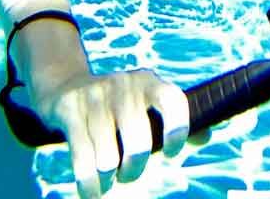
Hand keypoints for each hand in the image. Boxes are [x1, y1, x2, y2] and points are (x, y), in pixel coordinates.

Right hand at [32, 68, 191, 198]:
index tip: (170, 154)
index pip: (173, 101)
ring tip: (106, 180)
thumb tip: (204, 137)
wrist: (65, 85)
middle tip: (128, 176)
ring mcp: (95, 95)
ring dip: (107, 179)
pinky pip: (82, 157)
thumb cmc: (117, 105)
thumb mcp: (145, 104)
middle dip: (134, 170)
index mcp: (149, 82)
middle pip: (139, 141)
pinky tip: (90, 190)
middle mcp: (124, 84)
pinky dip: (88, 183)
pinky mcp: (69, 108)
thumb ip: (175, 120)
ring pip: (108, 157)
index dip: (178, 130)